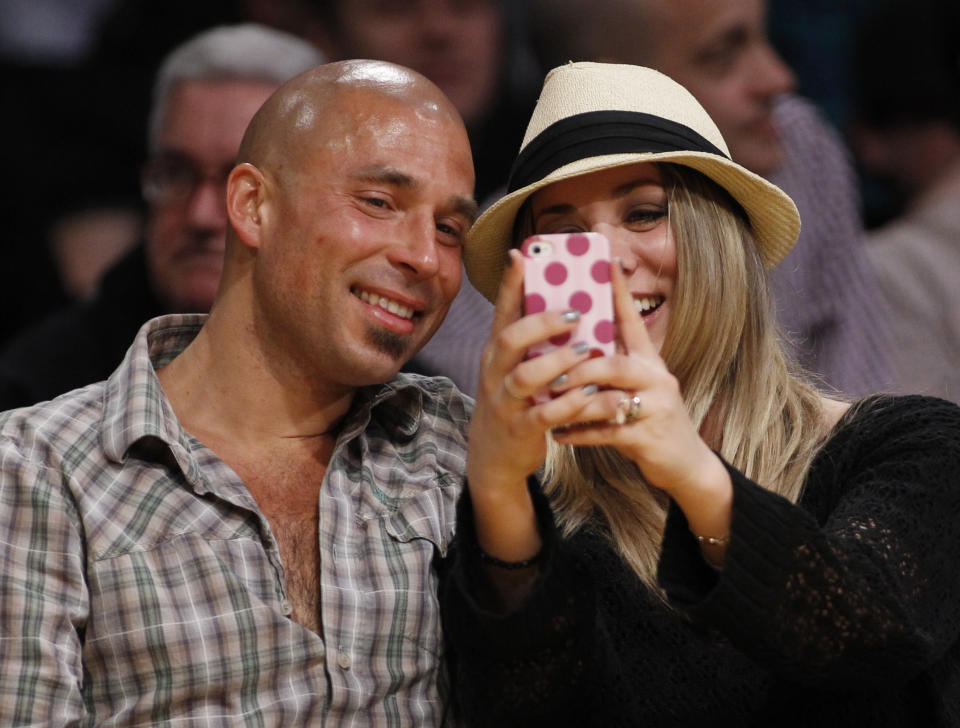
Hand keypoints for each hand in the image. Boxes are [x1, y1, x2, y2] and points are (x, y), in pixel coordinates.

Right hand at [467, 250, 601, 560]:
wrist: (495, 455)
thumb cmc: (514, 401)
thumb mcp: (515, 367)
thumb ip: (532, 340)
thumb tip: (567, 302)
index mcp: (496, 352)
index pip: (502, 311)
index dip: (511, 283)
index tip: (522, 253)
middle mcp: (495, 372)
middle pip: (510, 339)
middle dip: (542, 323)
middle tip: (576, 313)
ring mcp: (505, 402)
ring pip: (525, 376)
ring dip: (559, 362)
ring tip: (588, 351)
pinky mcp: (520, 429)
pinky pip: (544, 415)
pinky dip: (569, 404)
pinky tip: (592, 394)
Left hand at [546, 262, 732, 546]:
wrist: (686, 466)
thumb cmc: (652, 420)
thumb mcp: (638, 387)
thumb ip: (613, 365)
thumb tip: (575, 342)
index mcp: (650, 362)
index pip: (632, 321)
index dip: (619, 291)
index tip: (603, 261)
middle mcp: (656, 379)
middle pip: (616, 363)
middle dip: (580, 364)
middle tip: (549, 365)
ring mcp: (656, 409)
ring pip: (609, 398)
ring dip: (574, 399)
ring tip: (547, 398)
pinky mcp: (648, 438)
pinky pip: (607, 432)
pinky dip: (579, 434)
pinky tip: (558, 434)